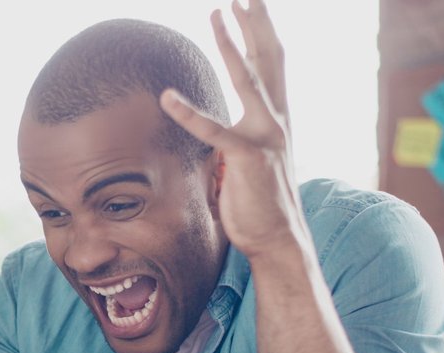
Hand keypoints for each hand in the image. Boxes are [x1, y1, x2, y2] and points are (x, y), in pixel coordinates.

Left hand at [159, 0, 305, 261]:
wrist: (277, 239)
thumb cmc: (258, 202)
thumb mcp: (247, 161)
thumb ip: (234, 137)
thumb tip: (215, 130)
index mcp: (276, 118)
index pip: (270, 63)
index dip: (260, 31)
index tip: (249, 4)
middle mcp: (277, 120)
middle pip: (268, 57)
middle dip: (256, 21)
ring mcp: (266, 137)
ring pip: (248, 80)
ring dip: (231, 44)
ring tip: (217, 13)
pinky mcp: (247, 159)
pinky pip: (213, 132)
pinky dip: (189, 113)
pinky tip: (166, 97)